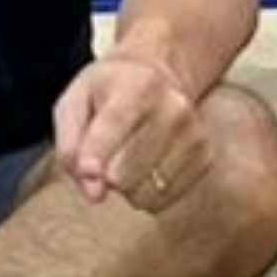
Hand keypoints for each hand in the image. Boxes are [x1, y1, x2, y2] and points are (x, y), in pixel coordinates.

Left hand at [52, 51, 202, 206]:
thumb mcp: (74, 103)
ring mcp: (194, 134)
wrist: (156, 77)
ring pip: (146, 192)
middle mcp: (173, 108)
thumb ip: (72, 145)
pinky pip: (164, 199)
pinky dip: (146, 195)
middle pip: (126, 171)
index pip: (115, 125)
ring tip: (124, 161)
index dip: (96, 156)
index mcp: (138, 85)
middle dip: (103, 177)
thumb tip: (93, 192)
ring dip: (125, 189)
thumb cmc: (107, 93)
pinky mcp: (205, 157)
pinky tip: (144, 170)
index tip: (87, 177)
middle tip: (102, 160)